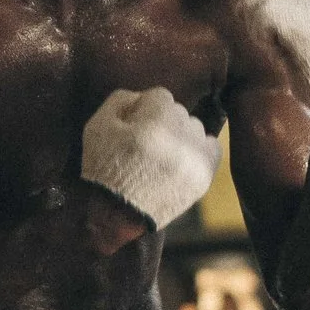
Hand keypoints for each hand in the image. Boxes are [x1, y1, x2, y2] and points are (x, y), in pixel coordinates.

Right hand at [80, 87, 222, 231]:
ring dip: (180, 136)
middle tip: (146, 144)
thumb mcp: (97, 126)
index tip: (135, 127)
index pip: (159, 96)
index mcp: (153, 122)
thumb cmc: (104, 168)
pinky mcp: (204, 175)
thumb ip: (120, 99)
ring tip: (162, 155)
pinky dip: (199, 148)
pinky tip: (182, 158)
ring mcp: (195, 157)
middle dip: (162, 122)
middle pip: (178, 111)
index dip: (144, 110)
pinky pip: (212, 146)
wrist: (118, 214)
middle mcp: (178, 136)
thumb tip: (141, 95)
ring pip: (194, 128)